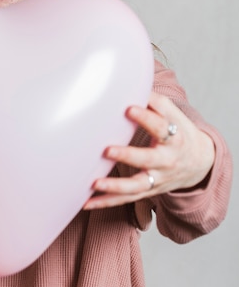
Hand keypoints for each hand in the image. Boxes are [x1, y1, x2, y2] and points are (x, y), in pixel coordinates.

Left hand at [83, 91, 214, 209]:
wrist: (199, 163)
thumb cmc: (178, 131)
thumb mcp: (173, 114)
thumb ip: (154, 101)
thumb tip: (130, 83)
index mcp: (174, 138)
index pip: (160, 127)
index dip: (145, 117)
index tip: (128, 108)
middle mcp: (166, 161)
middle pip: (147, 160)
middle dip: (128, 156)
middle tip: (107, 150)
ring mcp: (156, 179)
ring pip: (136, 186)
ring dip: (114, 187)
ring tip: (94, 183)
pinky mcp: (147, 192)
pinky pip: (125, 199)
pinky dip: (106, 202)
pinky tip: (86, 203)